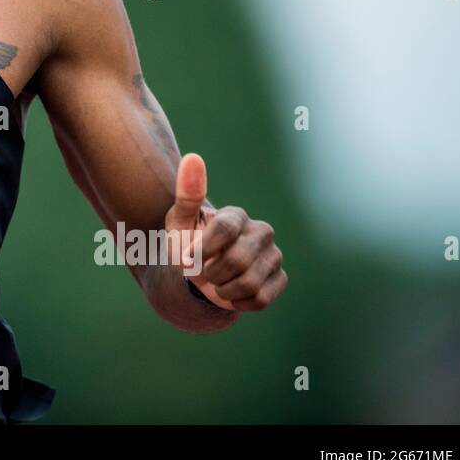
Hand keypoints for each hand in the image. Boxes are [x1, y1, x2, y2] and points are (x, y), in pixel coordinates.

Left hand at [164, 153, 286, 311]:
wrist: (199, 273)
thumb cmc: (188, 242)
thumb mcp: (180, 221)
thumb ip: (187, 192)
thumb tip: (193, 157)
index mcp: (236, 216)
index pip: (225, 229)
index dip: (202, 249)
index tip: (185, 259)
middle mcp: (260, 231)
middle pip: (238, 260)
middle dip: (212, 273)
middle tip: (203, 272)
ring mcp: (274, 255)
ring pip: (250, 283)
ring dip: (223, 290)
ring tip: (216, 283)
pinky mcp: (280, 278)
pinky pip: (261, 298)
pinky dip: (239, 302)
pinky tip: (231, 292)